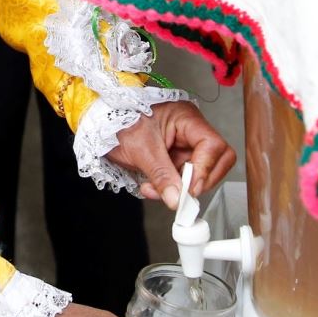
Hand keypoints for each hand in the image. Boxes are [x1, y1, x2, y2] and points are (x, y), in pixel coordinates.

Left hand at [107, 99, 235, 209]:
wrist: (100, 124)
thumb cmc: (118, 122)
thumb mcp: (140, 149)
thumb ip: (161, 175)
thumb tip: (177, 199)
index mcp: (186, 118)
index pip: (212, 145)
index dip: (205, 169)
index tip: (189, 188)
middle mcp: (190, 130)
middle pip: (217, 159)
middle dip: (198, 181)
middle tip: (180, 193)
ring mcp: (183, 145)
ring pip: (200, 173)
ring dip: (180, 188)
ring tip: (155, 190)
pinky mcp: (174, 158)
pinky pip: (182, 178)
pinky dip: (170, 187)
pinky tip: (152, 187)